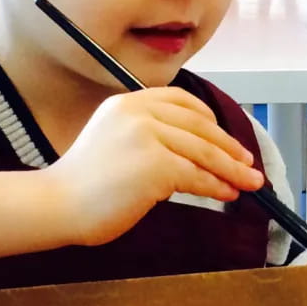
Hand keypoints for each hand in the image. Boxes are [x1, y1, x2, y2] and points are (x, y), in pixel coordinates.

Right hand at [45, 88, 264, 245]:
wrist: (57, 204)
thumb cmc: (84, 182)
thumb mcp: (115, 139)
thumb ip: (149, 134)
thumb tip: (197, 152)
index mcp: (129, 102)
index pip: (182, 102)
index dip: (210, 120)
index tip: (226, 138)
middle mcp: (139, 112)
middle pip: (199, 127)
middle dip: (229, 148)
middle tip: (248, 163)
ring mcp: (148, 136)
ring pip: (203, 153)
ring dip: (231, 170)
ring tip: (249, 182)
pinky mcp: (155, 165)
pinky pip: (196, 176)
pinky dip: (216, 186)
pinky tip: (227, 193)